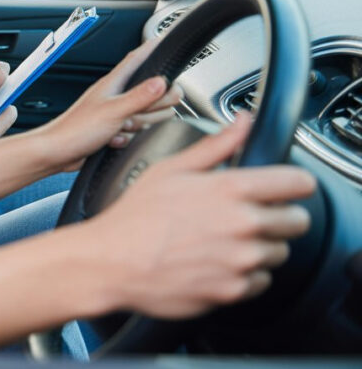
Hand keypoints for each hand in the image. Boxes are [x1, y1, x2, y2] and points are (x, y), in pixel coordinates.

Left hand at [37, 40, 182, 170]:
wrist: (59, 153)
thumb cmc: (76, 129)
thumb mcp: (113, 111)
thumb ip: (139, 97)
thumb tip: (162, 82)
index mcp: (115, 83)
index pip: (139, 58)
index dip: (153, 49)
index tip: (165, 40)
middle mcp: (119, 94)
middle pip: (157, 92)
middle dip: (153, 108)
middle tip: (134, 114)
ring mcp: (119, 111)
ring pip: (150, 114)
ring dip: (138, 126)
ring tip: (118, 128)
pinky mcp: (118, 128)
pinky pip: (139, 131)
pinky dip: (128, 138)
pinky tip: (113, 140)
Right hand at [89, 114, 315, 317]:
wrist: (113, 263)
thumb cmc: (135, 216)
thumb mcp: (171, 169)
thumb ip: (216, 145)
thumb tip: (243, 122)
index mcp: (230, 189)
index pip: (298, 183)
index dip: (294, 183)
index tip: (285, 187)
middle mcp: (243, 225)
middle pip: (298, 221)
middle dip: (278, 216)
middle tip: (249, 215)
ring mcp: (241, 260)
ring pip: (279, 253)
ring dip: (260, 246)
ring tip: (224, 240)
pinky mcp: (234, 290)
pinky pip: (260, 281)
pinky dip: (245, 274)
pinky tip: (216, 262)